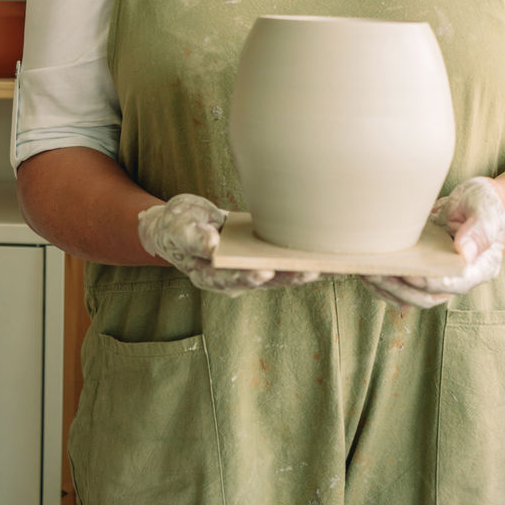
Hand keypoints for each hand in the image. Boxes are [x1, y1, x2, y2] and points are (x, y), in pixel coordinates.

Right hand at [137, 194, 319, 296]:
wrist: (182, 224)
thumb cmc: (177, 225)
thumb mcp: (177, 226)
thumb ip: (192, 237)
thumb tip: (211, 244)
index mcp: (207, 274)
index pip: (229, 279)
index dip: (247, 277)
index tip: (264, 272)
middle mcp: (230, 278)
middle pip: (262, 281)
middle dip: (287, 276)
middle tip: (310, 270)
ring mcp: (247, 269)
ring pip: (278, 274)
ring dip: (301, 271)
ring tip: (327, 265)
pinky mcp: (259, 258)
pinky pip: (281, 261)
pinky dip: (300, 259)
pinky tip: (322, 254)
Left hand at [364, 176, 504, 309]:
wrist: (482, 201)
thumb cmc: (487, 203)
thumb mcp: (486, 209)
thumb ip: (480, 230)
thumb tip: (465, 253)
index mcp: (479, 269)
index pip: (449, 284)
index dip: (425, 281)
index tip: (405, 270)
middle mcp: (458, 279)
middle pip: (425, 297)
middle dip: (398, 288)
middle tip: (374, 272)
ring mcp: (439, 276)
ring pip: (411, 295)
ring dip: (387, 288)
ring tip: (364, 271)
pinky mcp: (424, 268)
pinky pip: (404, 285)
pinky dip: (385, 282)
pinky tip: (367, 270)